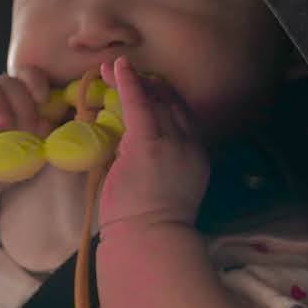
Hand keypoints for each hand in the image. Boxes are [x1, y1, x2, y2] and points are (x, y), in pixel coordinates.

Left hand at [99, 56, 208, 230]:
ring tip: (112, 68)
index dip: (164, 98)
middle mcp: (187, 146)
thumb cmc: (148, 225)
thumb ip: (150, 162)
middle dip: (148, 85)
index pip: (181, 118)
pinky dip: (128, 83)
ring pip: (153, 103)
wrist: (150, 241)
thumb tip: (129, 147)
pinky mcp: (147, 146)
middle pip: (169, 105)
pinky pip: (138, 105)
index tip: (146, 87)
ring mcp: (170, 145)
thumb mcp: (159, 188)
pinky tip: (118, 67)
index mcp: (194, 158)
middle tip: (125, 70)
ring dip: (134, 81)